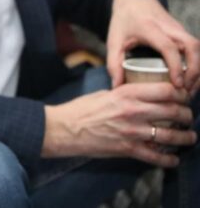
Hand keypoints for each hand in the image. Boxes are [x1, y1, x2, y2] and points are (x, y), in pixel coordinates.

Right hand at [42, 83, 195, 166]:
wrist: (64, 129)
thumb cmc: (80, 109)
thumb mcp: (105, 94)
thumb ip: (125, 95)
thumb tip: (141, 97)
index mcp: (126, 94)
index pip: (165, 90)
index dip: (181, 94)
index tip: (184, 97)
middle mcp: (133, 111)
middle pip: (173, 111)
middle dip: (187, 114)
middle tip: (188, 117)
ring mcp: (132, 132)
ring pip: (171, 135)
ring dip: (185, 137)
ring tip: (189, 137)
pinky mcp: (128, 149)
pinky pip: (156, 157)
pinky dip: (169, 160)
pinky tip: (173, 159)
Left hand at [107, 0, 199, 93]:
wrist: (135, 0)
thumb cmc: (124, 21)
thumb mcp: (114, 40)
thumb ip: (113, 63)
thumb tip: (117, 86)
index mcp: (150, 28)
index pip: (168, 47)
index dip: (176, 66)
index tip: (177, 84)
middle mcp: (169, 27)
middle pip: (192, 46)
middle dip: (194, 69)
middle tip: (186, 89)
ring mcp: (179, 29)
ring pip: (198, 48)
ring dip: (198, 69)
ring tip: (189, 88)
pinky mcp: (183, 33)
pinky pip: (196, 49)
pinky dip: (196, 64)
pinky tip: (190, 80)